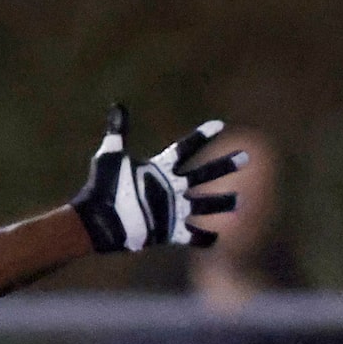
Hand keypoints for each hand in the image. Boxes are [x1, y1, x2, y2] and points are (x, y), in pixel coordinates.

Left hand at [69, 106, 244, 252]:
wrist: (97, 220)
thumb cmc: (101, 186)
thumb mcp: (111, 156)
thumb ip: (118, 132)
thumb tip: (118, 105)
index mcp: (160, 168)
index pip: (186, 148)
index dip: (202, 136)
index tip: (220, 124)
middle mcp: (170, 188)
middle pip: (204, 175)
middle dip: (224, 166)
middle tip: (245, 157)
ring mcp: (171, 210)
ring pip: (204, 205)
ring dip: (221, 202)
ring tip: (239, 201)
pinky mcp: (168, 231)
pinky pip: (192, 236)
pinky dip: (204, 238)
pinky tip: (218, 237)